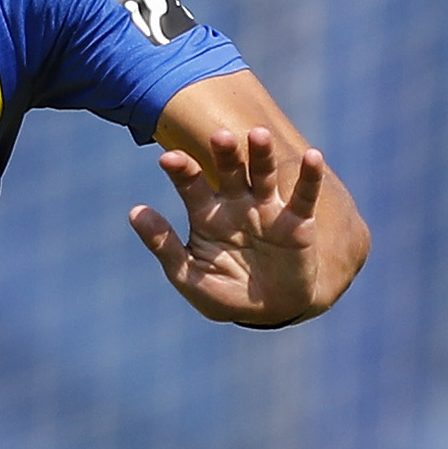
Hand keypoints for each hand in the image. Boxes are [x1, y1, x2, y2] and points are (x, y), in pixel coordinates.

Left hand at [129, 126, 333, 326]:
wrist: (266, 313)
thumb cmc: (222, 293)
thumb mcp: (188, 274)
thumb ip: (163, 245)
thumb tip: (134, 212)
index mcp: (206, 213)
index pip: (191, 183)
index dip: (182, 170)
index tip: (169, 159)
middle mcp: (236, 203)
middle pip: (229, 170)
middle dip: (224, 154)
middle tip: (218, 137)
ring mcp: (267, 209)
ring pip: (264, 175)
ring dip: (262, 154)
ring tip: (258, 134)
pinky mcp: (296, 222)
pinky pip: (303, 196)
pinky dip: (309, 177)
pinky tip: (313, 156)